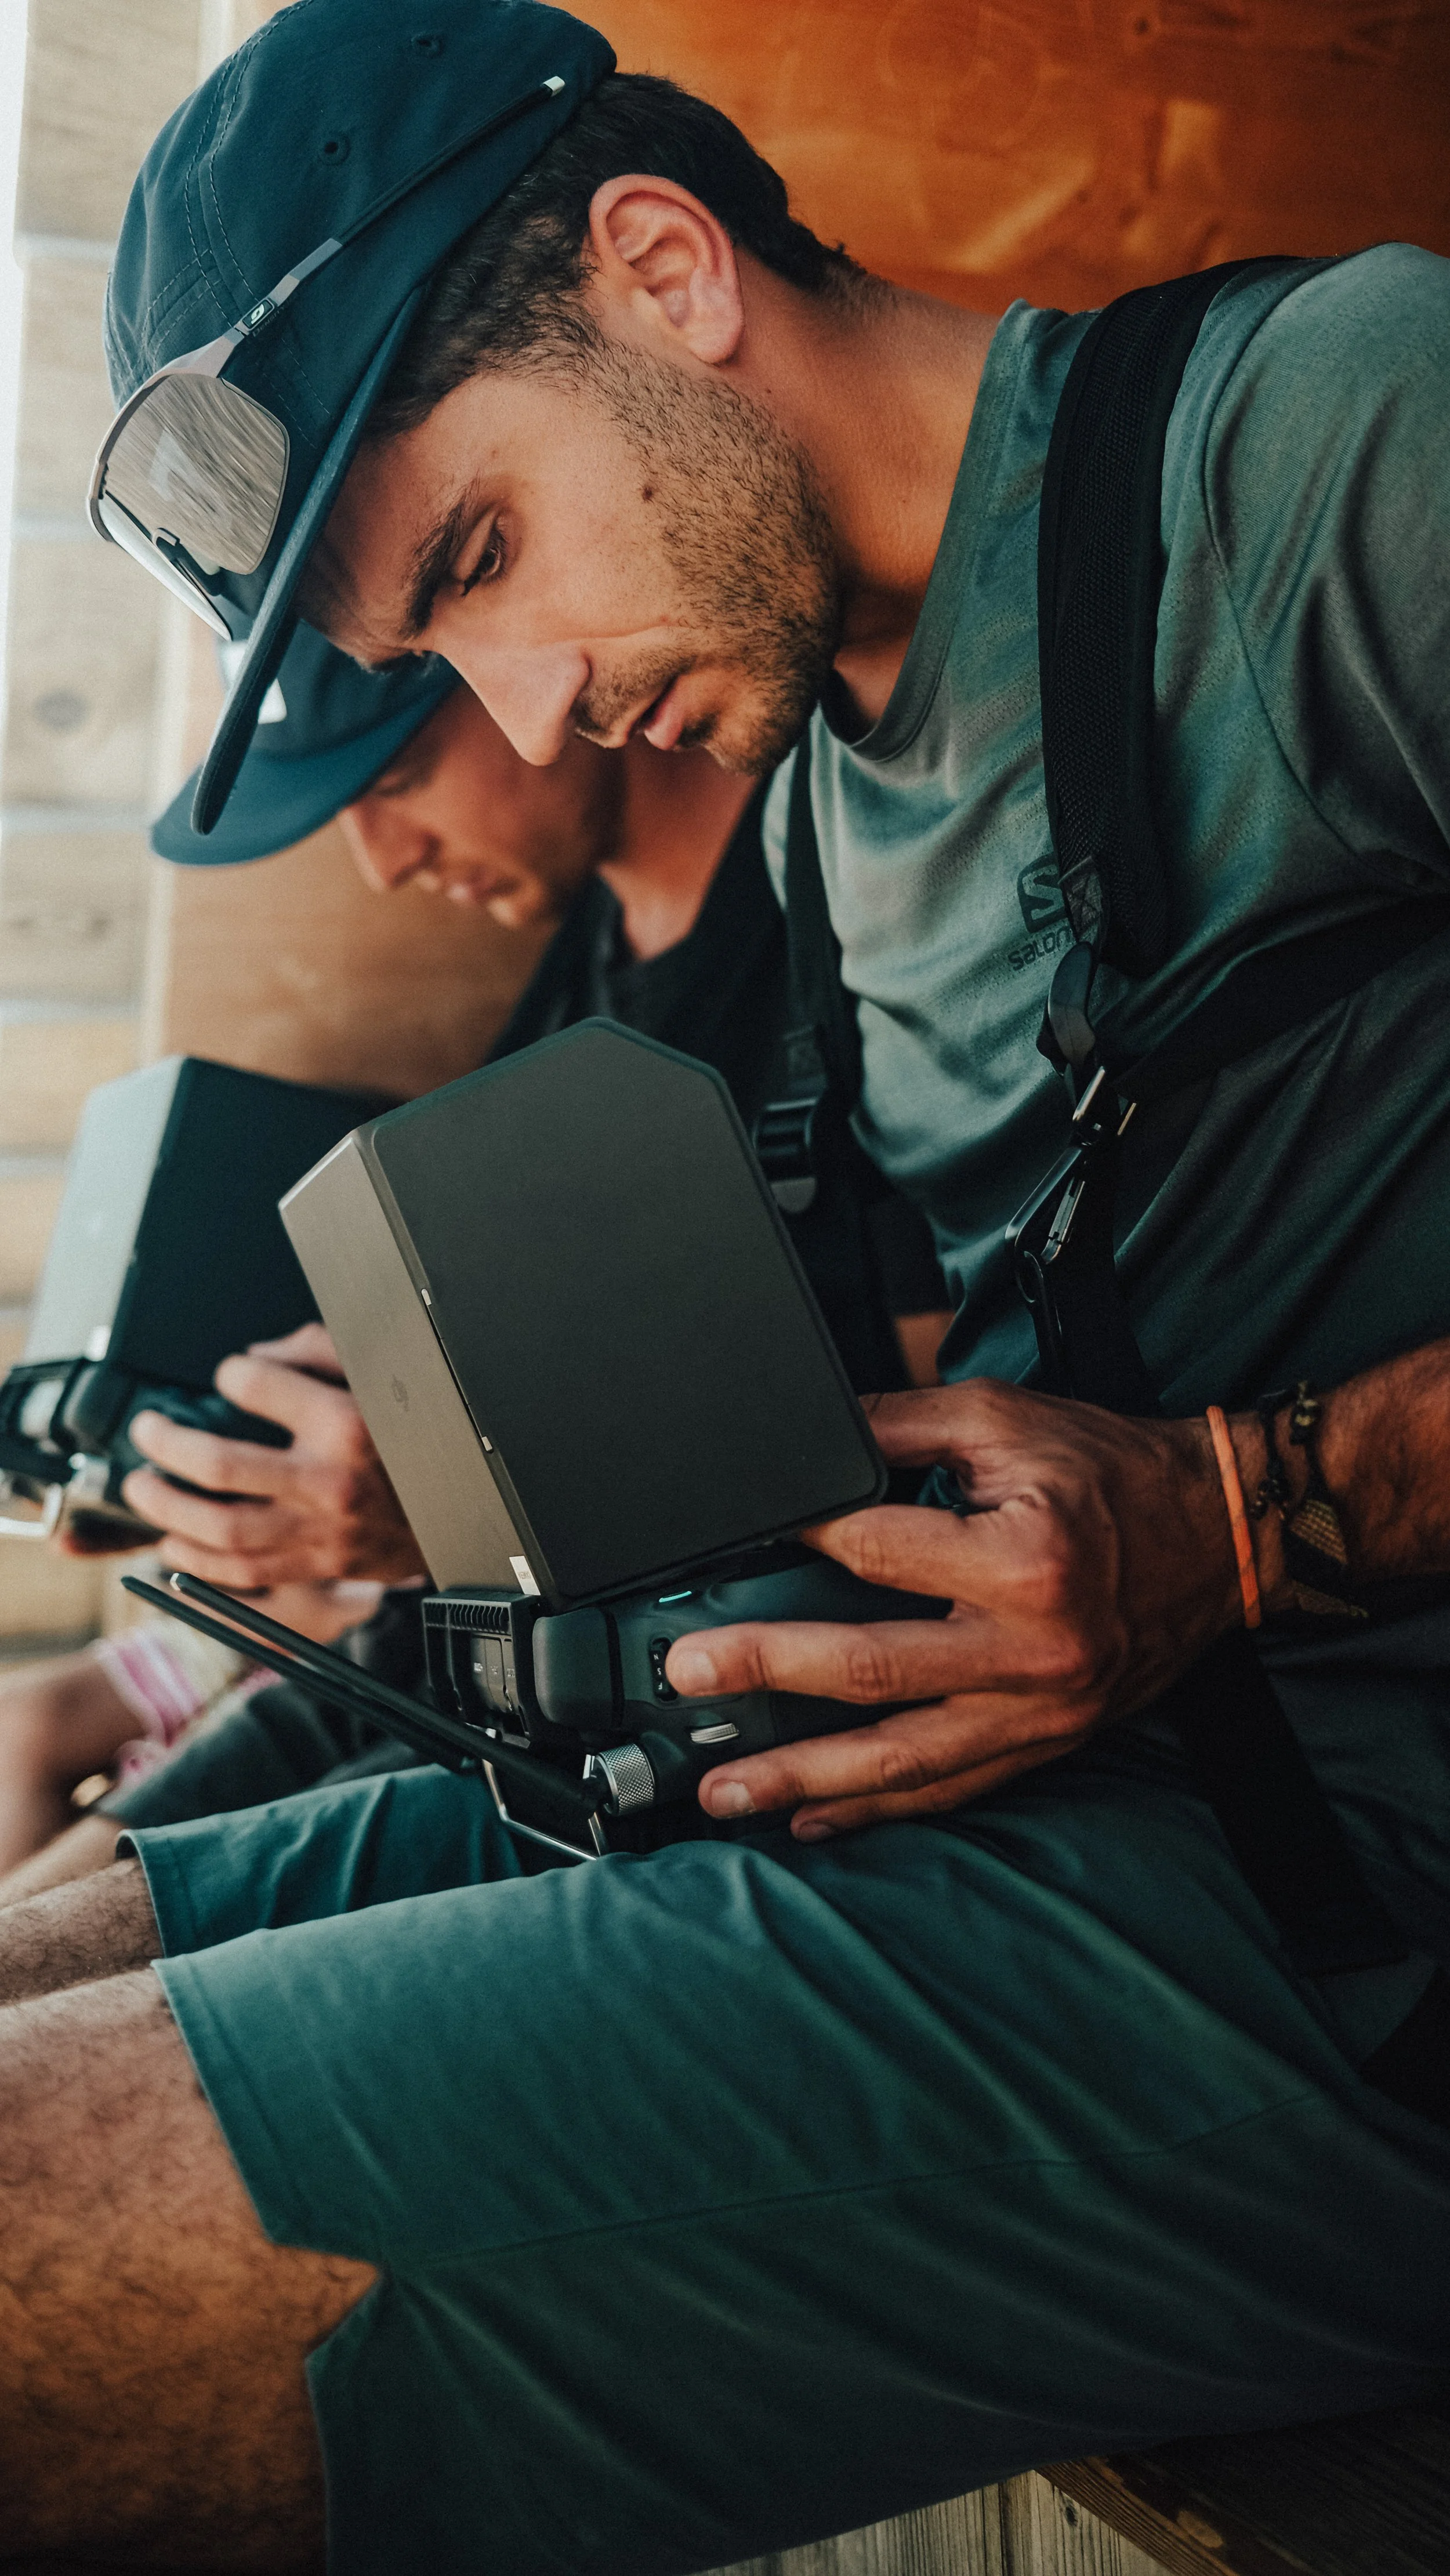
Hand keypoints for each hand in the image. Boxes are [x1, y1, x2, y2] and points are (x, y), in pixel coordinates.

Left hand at [118, 1323, 428, 1589]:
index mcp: (347, 1421)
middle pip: (218, 1465)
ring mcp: (322, 1531)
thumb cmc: (423, 1436)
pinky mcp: (320, 1565)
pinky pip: (243, 1572)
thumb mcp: (384, 1372)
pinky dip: (196, 1561)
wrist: (470, 1509)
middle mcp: (330, 1480)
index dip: (228, 1374)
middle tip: (149, 1433)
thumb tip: (254, 1359)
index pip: (256, 1386)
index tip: (226, 1375)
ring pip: (221, 1528)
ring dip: (167, 1508)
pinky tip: (173, 1542)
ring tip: (143, 1487)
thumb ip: (317, 1350)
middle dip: (167, 1445)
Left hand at [666, 1378, 1242, 1840]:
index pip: (875, 1553)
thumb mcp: (1007, 1419)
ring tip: (723, 1791)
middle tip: (690, 1677)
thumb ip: (900, 1423)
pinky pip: (949, 1788)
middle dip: (767, 1675)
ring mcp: (1040, 1708)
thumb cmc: (1115, 1473)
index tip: (731, 1545)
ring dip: (803, 1778)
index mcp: (1022, 1558)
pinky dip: (875, 1811)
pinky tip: (810, 1821)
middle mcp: (1030, 1646)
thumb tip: (809, 1434)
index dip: (797, 1541)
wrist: (1224, 1535)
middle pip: (871, 1670)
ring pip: (901, 1758)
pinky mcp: (1047, 1740)